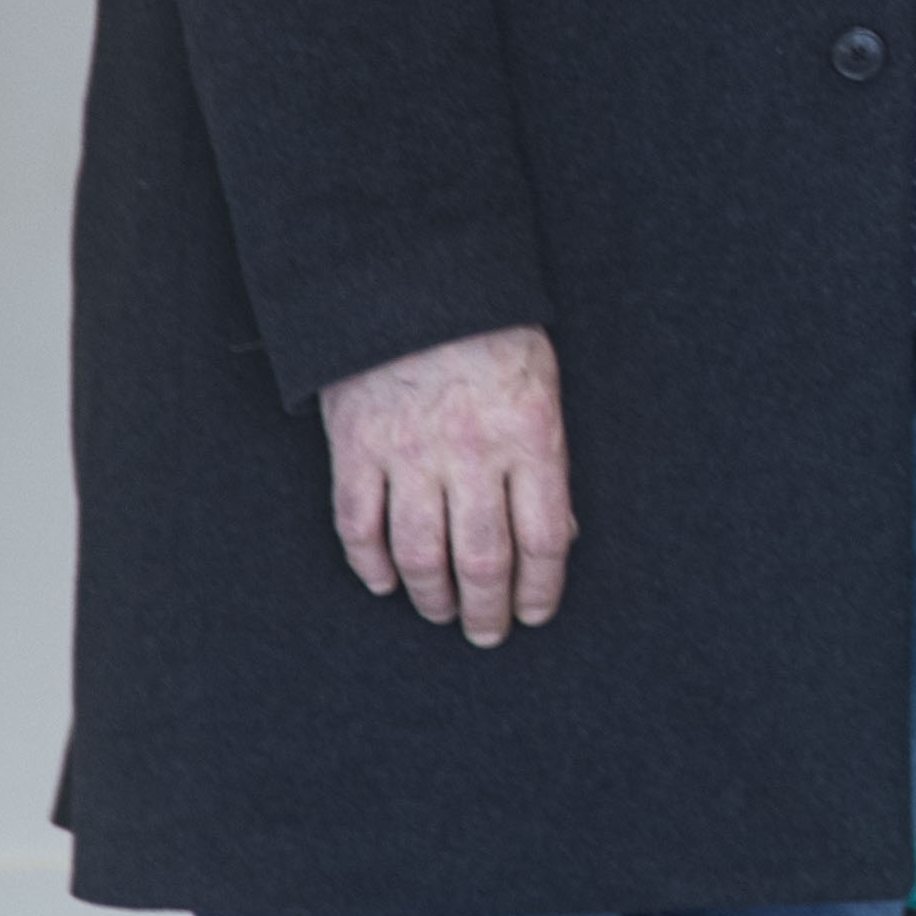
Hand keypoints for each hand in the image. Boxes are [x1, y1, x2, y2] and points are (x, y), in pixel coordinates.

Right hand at [318, 324, 573, 644]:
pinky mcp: (356, 449)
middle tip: (487, 634)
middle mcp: (472, 455)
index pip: (545, 539)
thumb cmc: (493, 336)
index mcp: (531, 438)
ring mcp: (409, 455)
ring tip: (442, 612)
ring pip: (420, 553)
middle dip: (487, 610)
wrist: (414, 282)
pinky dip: (370, 564)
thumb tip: (559, 535)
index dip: (542, 589)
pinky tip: (384, 582)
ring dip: (432, 596)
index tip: (536, 614)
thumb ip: (549, 462)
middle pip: (483, 559)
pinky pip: (359, 526)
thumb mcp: (545, 389)